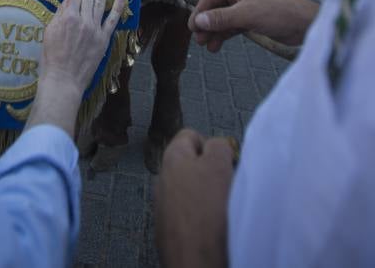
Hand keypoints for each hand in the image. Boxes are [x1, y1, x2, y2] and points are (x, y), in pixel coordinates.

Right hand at [26, 0, 125, 136]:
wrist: (63, 79)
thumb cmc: (51, 57)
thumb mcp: (49, 32)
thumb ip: (59, 13)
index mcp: (67, 16)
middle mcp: (82, 19)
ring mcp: (94, 29)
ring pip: (100, 4)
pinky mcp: (103, 39)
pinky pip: (112, 21)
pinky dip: (117, 8)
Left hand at [156, 129, 232, 267]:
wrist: (195, 264)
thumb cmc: (208, 212)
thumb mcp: (218, 165)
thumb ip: (218, 147)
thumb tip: (217, 146)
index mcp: (171, 158)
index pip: (190, 135)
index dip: (211, 144)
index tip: (227, 162)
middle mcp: (161, 179)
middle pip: (191, 164)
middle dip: (210, 171)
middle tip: (228, 186)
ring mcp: (162, 207)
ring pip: (190, 191)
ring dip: (205, 196)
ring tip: (221, 210)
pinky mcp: (168, 232)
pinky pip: (188, 215)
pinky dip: (200, 218)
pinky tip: (211, 229)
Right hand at [188, 0, 317, 50]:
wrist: (304, 23)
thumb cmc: (277, 12)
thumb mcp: (246, 15)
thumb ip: (221, 18)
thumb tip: (198, 21)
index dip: (199, 12)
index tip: (191, 28)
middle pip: (215, 10)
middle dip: (206, 24)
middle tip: (198, 40)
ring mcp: (246, 9)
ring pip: (223, 21)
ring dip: (214, 32)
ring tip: (207, 46)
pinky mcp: (253, 21)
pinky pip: (233, 28)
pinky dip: (224, 36)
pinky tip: (217, 45)